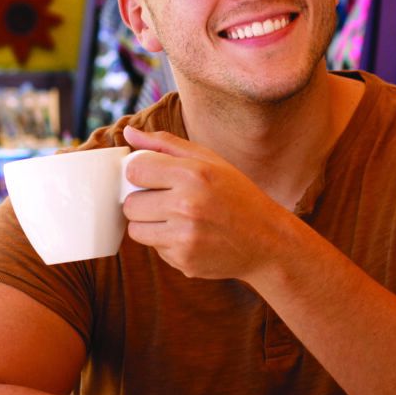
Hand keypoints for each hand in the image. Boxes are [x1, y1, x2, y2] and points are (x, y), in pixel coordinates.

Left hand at [120, 126, 291, 281]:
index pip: (135, 169)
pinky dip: (165, 242)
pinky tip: (189, 235)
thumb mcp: (209, 160)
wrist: (267, 240)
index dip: (139, 172)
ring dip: (148, 223)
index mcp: (192, 174)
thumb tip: (128, 133)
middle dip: (142, 200)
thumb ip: (165, 144)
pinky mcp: (184, 260)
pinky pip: (153, 248)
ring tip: (175, 218)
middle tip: (166, 199)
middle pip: (130, 203)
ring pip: (135, 229)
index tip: (152, 175)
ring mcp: (184, 237)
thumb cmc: (236, 194)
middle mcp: (186, 206)